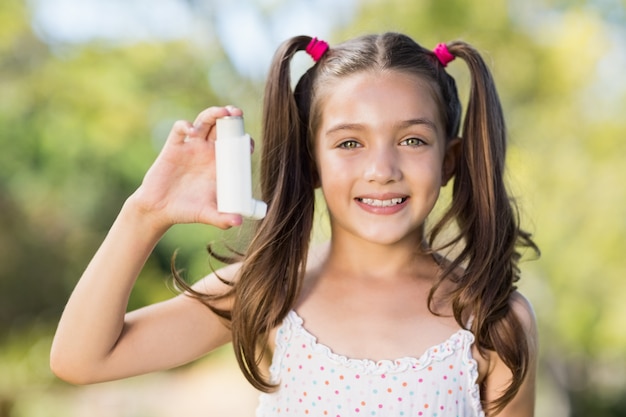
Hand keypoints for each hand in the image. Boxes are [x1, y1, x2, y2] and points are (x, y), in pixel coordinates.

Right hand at [129, 106, 244, 230]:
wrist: (159, 210)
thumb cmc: (186, 211)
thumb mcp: (207, 214)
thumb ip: (222, 218)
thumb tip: (238, 222)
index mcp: (219, 165)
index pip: (235, 146)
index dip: (243, 141)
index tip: (248, 144)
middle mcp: (207, 152)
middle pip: (222, 127)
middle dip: (231, 118)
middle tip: (238, 114)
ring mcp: (190, 147)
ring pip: (204, 122)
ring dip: (213, 113)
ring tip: (223, 112)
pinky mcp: (173, 147)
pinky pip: (180, 130)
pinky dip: (185, 126)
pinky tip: (191, 131)